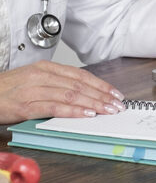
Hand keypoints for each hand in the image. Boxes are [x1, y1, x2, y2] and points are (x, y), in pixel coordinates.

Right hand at [0, 61, 125, 124]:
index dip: (100, 84)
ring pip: (71, 95)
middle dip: (102, 95)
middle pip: (79, 84)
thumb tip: (81, 94)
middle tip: (117, 104)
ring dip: (93, 103)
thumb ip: (55, 84)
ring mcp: (34, 90)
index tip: (115, 93)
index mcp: (46, 68)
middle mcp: (42, 75)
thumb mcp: (32, 80)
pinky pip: (55, 107)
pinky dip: (73, 111)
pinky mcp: (26, 105)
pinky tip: (86, 115)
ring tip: (108, 110)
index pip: (80, 75)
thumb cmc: (6, 90)